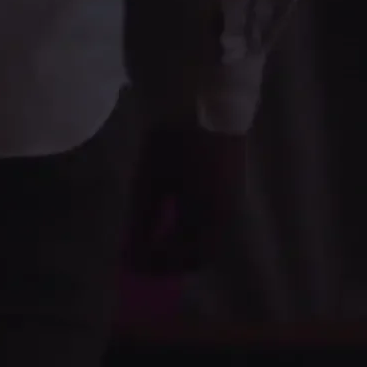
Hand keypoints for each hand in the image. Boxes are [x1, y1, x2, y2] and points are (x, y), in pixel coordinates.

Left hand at [129, 124, 248, 272]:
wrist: (205, 100)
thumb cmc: (173, 141)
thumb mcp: (149, 182)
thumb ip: (143, 221)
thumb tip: (134, 253)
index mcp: (208, 218)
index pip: (186, 259)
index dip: (159, 266)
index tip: (135, 264)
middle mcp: (226, 215)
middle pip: (201, 252)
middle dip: (172, 259)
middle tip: (143, 252)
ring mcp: (232, 199)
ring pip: (208, 237)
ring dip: (183, 243)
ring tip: (155, 234)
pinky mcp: (232, 185)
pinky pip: (213, 219)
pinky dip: (193, 226)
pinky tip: (173, 214)